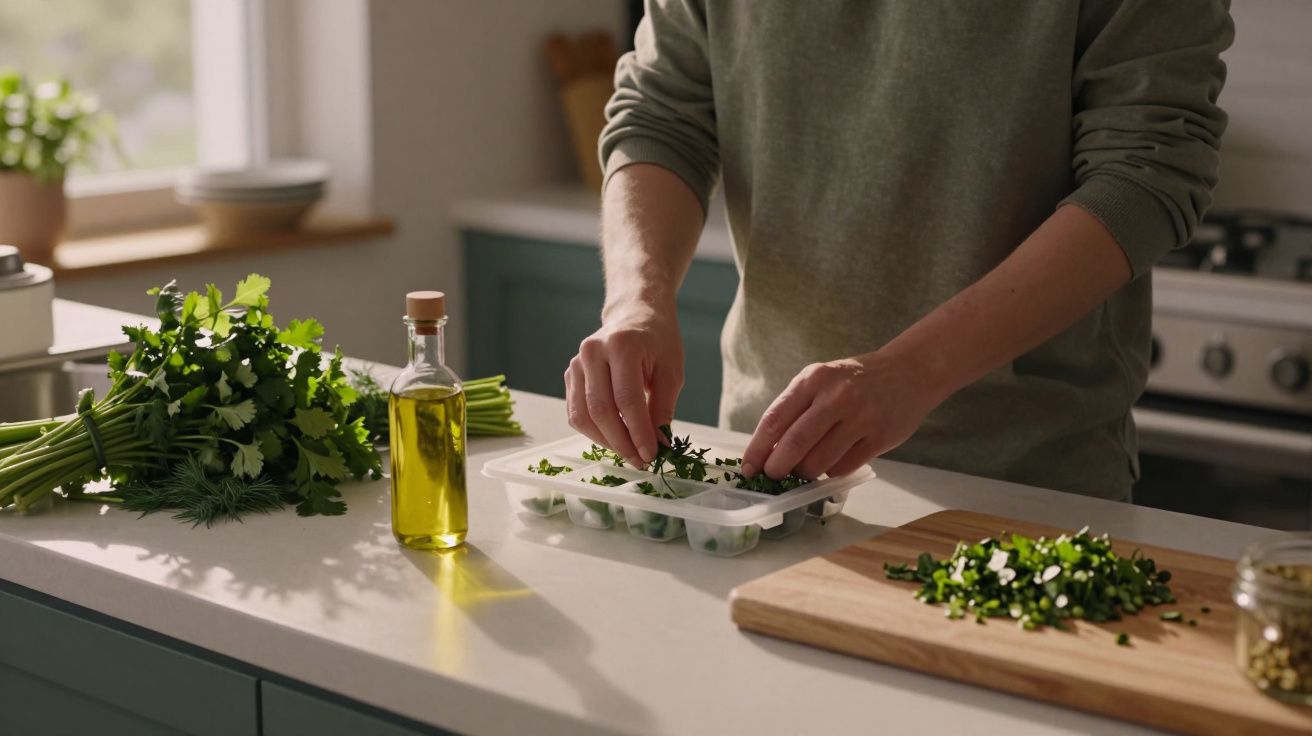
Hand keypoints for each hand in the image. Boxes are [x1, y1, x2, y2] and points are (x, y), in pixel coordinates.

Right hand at [564, 304, 683, 466]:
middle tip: (640, 460)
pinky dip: (594, 432)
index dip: (638, 432)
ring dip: (605, 441)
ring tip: (629, 453)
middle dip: (621, 442)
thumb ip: (664, 408)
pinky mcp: (570, 375)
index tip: (651, 454)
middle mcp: (592, 352)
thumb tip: (660, 445)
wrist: (635, 314)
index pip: (626, 399)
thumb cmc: (658, 341)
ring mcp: (576, 363)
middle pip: (600, 409)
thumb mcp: (672, 370)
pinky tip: (615, 438)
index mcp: (622, 345)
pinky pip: (576, 412)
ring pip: (582, 415)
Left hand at [741, 351, 946, 479]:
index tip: (748, 468)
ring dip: (805, 473)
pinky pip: (843, 467)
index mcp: (814, 379)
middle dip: (777, 467)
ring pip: (819, 462)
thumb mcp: (822, 380)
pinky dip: (830, 472)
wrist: (909, 372)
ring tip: (804, 469)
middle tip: (772, 476)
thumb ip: (796, 409)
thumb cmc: (855, 380)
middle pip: (795, 443)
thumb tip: (767, 451)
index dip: (757, 448)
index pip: (775, 419)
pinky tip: (831, 463)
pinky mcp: (879, 437)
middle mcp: (836, 396)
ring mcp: (861, 417)